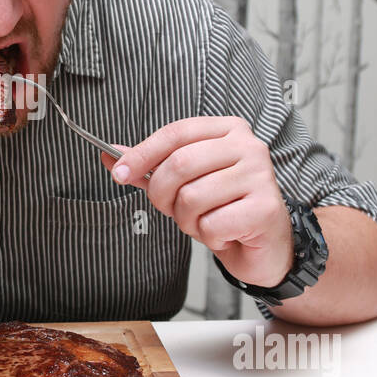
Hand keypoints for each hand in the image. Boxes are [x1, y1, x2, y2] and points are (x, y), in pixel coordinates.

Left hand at [100, 116, 293, 288]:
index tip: (119, 173)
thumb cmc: (224, 208)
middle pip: (180, 164)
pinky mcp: (265, 208)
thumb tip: (112, 156)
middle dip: (162, 195)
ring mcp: (260, 176)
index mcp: (228, 131)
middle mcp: (248, 147)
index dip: (142, 153)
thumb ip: (151, 168)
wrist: (263, 246)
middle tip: (172, 209)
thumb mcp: (184, 184)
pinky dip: (208, 236)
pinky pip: (211, 224)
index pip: (175, 133)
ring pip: (192, 197)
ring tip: (204, 222)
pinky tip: (223, 234)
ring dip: (187, 220)